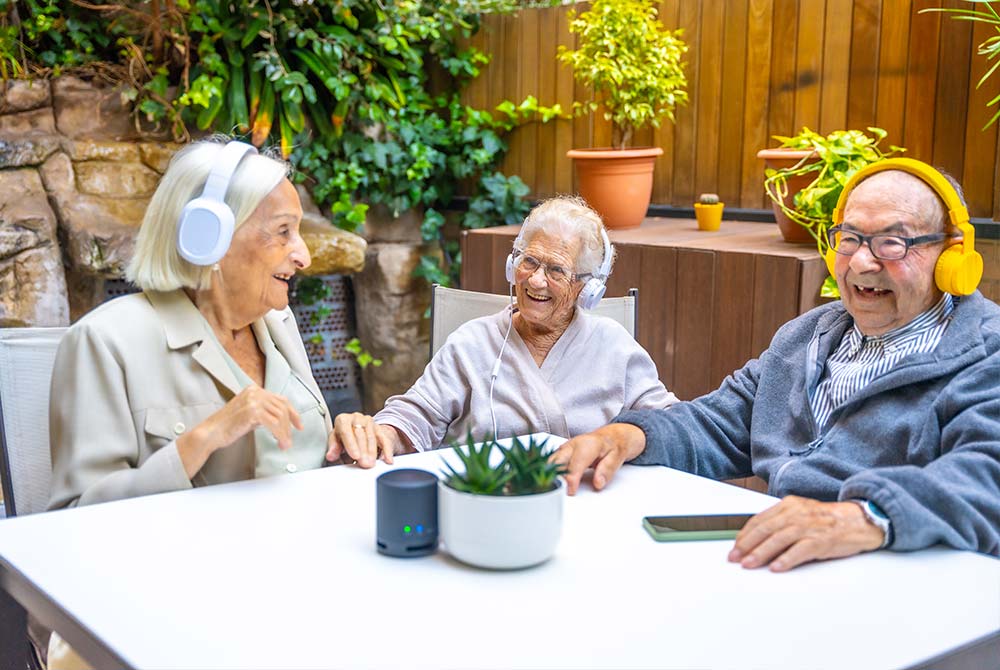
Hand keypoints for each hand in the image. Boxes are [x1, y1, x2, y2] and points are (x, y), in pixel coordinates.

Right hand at [177, 385, 302, 477]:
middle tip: (289, 440)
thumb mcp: (249, 413)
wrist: (211, 433)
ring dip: (284, 433)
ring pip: (280, 417)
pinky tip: (279, 442)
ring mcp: (253, 401)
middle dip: (289, 426)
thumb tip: (283, 419)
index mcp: (254, 390)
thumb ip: (264, 411)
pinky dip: (280, 435)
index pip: (281, 400)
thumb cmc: (227, 426)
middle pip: (282, 408)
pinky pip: (274, 424)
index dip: (293, 413)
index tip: (298, 425)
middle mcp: (255, 392)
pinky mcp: (252, 411)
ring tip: (284, 444)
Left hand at [326, 413, 407, 467]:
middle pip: (360, 434)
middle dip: (363, 451)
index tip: (355, 456)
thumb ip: (334, 448)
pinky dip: (386, 451)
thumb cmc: (343, 438)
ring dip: (372, 452)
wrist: (356, 432)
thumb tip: (331, 455)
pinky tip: (387, 459)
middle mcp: (356, 418)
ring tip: (371, 464)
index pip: (346, 430)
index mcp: (343, 420)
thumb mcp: (336, 442)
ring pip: (372, 437)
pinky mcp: (379, 428)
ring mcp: (369, 422)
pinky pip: (384, 439)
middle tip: (364, 464)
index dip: (351, 444)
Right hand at [549, 423, 646, 494]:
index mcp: (588, 444)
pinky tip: (551, 482)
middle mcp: (573, 444)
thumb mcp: (616, 458)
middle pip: (558, 460)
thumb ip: (606, 470)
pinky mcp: (561, 452)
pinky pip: (552, 462)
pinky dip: (549, 472)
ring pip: (552, 461)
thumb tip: (598, 483)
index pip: (575, 463)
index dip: (571, 478)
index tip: (570, 491)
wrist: (610, 437)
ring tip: (552, 489)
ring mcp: (565, 447)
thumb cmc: (612, 447)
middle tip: (558, 492)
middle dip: (555, 476)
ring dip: (550, 474)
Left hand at [728, 496, 885, 571]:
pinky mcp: (821, 540)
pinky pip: (800, 550)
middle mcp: (796, 514)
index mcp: (789, 505)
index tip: (735, 546)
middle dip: (747, 545)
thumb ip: (781, 523)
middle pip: (766, 529)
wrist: (859, 520)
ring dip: (761, 553)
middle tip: (735, 557)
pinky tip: (776, 567)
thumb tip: (757, 540)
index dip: (745, 534)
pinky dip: (786, 559)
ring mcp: (809, 526)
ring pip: (779, 539)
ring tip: (749, 564)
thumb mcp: (801, 514)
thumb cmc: (827, 520)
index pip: (760, 520)